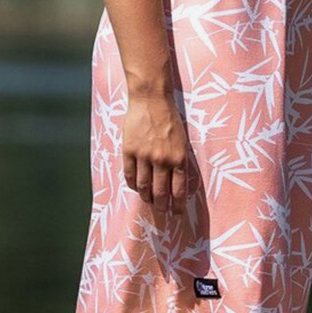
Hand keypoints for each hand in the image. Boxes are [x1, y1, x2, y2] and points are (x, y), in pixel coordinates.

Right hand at [122, 92, 190, 214]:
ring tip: (148, 200)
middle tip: (161, 211)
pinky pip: (129, 174)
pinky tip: (135, 187)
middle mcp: (162, 160)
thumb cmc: (169, 119)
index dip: (178, 205)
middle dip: (161, 205)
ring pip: (143, 186)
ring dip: (146, 197)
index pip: (179, 190)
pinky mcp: (129, 151)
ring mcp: (144, 156)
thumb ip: (178, 161)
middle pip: (160, 192)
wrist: (151, 99)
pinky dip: (132, 184)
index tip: (177, 213)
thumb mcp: (182, 141)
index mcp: (179, 158)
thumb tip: (176, 183)